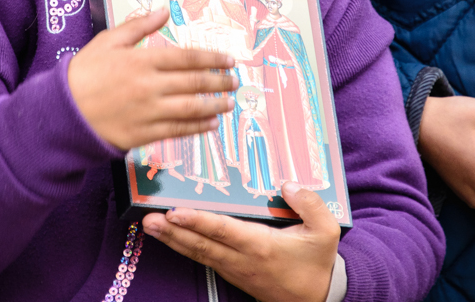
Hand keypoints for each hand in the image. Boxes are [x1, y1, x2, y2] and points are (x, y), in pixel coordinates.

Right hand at [67, 7, 236, 150]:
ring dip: (214, 105)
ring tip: (228, 103)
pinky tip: (210, 124)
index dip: (213, 58)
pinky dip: (197, 127)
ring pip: (191, 108)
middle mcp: (149, 86)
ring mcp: (148, 112)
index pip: (188, 57)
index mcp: (142, 60)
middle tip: (235, 81)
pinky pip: (177, 131)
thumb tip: (163, 9)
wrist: (61, 113)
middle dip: (220, 82)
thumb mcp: (108, 41)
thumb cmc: (83, 74)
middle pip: (195, 83)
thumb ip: (138, 25)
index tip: (229, 60)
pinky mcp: (143, 134)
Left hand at [143, 182, 338, 301]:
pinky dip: (186, 248)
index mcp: (262, 245)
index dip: (198, 221)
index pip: (224, 231)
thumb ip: (310, 204)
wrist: (315, 300)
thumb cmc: (318, 264)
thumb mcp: (325, 232)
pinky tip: (172, 238)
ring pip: (199, 253)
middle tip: (148, 219)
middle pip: (202, 244)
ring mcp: (235, 268)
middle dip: (173, 232)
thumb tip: (288, 184)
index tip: (176, 212)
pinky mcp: (233, 273)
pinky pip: (205, 259)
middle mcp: (243, 258)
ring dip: (173, 240)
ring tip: (150, 226)